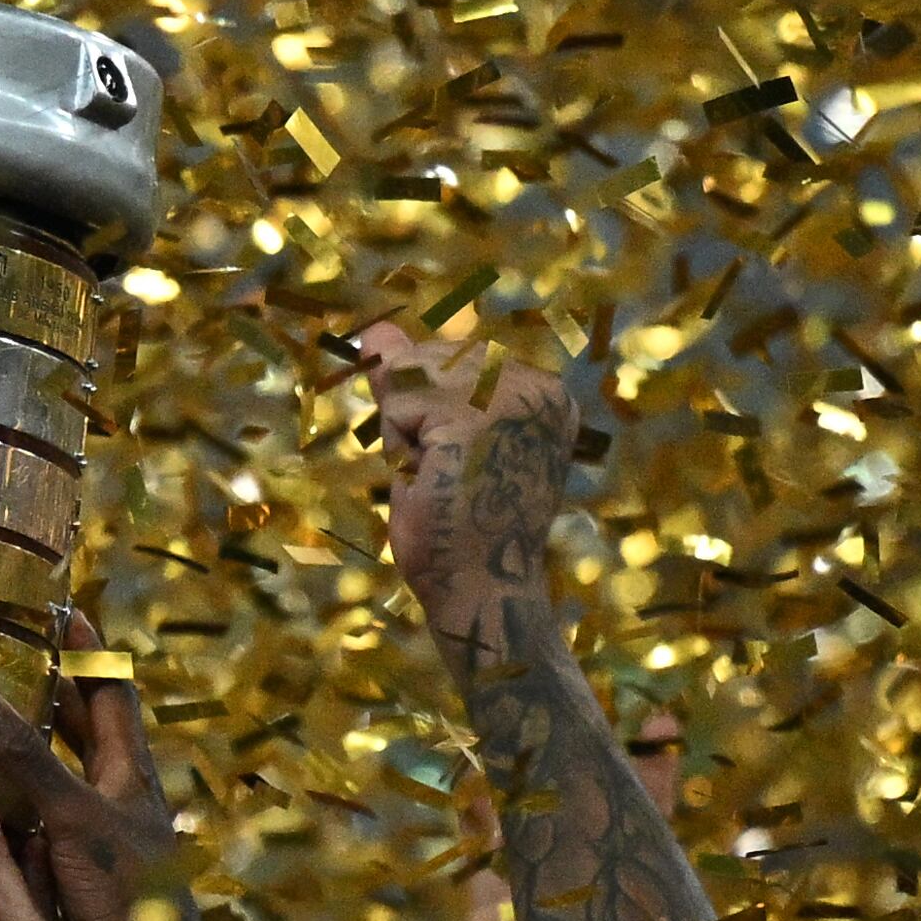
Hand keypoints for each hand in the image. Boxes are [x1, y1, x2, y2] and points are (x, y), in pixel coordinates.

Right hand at [0, 627, 204, 920]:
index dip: (88, 650)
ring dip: (10, 752)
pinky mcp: (66, 874)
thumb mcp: (75, 816)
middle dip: (40, 694)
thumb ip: (27, 757)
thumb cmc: (127, 894)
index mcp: (129, 771)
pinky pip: (28, 827)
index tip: (57, 610)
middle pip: (77, 730)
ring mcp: (88, 837)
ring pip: (48, 778)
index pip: (111, 690)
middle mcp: (111, 796)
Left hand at [357, 324, 573, 646]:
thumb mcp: (431, 435)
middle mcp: (539, 386)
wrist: (478, 592)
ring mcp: (511, 399)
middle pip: (427, 357)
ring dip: (405, 431)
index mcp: (544, 392)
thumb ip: (410, 377)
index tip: (464, 464)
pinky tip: (434, 477)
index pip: (450, 357)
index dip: (432, 413)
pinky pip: (400, 400)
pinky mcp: (476, 417)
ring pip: (409, 374)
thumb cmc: (457, 524)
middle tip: (448, 475)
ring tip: (442, 477)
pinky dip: (399, 442)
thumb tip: (376, 328)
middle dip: (414, 416)